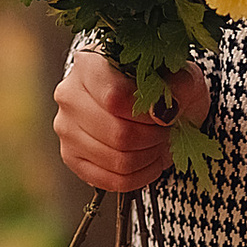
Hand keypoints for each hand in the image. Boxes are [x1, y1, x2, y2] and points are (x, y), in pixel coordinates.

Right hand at [53, 43, 210, 191]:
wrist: (146, 99)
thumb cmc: (161, 84)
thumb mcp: (180, 76)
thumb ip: (178, 87)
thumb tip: (160, 111)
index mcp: (90, 65)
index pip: (114, 98)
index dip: (146, 113)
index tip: (166, 112)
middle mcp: (70, 96)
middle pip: (117, 134)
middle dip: (152, 137)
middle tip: (164, 130)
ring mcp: (67, 129)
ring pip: (117, 161)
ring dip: (148, 157)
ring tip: (157, 142)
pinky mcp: (72, 158)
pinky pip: (112, 181)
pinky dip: (140, 175)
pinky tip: (148, 160)